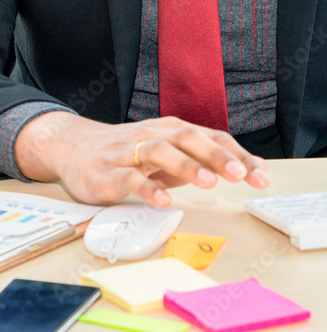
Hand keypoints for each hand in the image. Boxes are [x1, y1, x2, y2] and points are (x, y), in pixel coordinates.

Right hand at [14, 112, 270, 207]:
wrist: (71, 147)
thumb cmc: (124, 152)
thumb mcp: (165, 153)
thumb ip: (198, 161)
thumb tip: (245, 169)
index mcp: (169, 131)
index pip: (210, 138)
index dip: (237, 155)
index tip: (261, 176)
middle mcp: (151, 136)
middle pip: (187, 138)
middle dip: (216, 156)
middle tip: (239, 175)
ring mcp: (127, 153)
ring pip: (158, 151)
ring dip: (185, 166)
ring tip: (208, 183)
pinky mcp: (106, 173)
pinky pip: (128, 178)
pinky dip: (147, 188)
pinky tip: (163, 201)